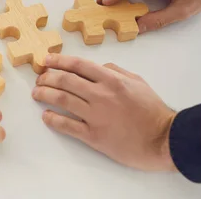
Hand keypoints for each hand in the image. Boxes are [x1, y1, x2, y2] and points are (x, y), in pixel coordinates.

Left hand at [32, 54, 176, 171]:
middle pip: (66, 81)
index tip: (47, 60)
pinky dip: (53, 119)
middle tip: (39, 78)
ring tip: (37, 93)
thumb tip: (99, 67)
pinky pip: (67, 125)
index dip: (59, 61)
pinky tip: (46, 115)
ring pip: (62, 100)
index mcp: (111, 80)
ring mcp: (95, 115)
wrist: (164, 139)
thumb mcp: (138, 82)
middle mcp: (100, 95)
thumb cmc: (153, 111)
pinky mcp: (94, 136)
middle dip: (48, 77)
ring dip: (45, 94)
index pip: (78, 65)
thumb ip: (116, 71)